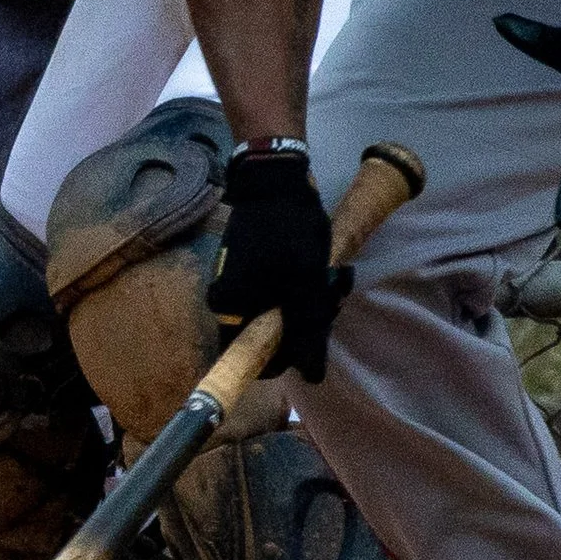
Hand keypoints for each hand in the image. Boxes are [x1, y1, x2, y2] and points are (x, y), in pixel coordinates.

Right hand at [208, 146, 345, 381]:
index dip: (298, 348)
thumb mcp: (304, 282)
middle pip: (277, 336)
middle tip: (333, 288)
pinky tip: (322, 266)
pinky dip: (303, 285)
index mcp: (230, 313)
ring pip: (284, 314)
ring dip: (313, 300)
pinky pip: (280, 294)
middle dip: (311, 317)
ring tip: (333, 273)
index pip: (264, 358)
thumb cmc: (287, 230)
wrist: (274, 179)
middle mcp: (227, 307)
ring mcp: (239, 288)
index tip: (319, 318)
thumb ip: (307, 332)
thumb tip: (313, 379)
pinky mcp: (252, 274)